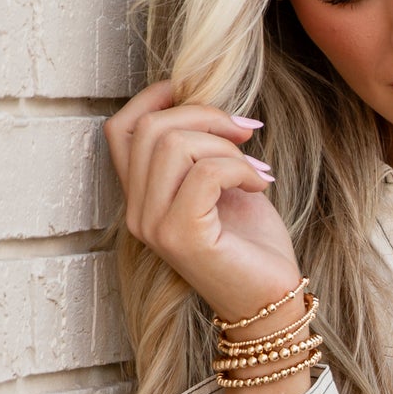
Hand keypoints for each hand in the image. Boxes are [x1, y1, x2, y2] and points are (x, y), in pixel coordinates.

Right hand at [104, 80, 301, 322]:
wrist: (271, 299)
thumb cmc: (250, 241)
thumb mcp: (219, 182)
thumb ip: (200, 147)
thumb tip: (203, 98)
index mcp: (141, 197)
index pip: (121, 129)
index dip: (155, 98)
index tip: (198, 94)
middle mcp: (138, 213)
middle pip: (150, 129)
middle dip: (204, 116)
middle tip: (245, 133)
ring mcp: (155, 227)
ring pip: (173, 145)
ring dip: (224, 145)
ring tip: (253, 168)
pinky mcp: (182, 237)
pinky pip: (204, 173)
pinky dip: (239, 168)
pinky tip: (260, 185)